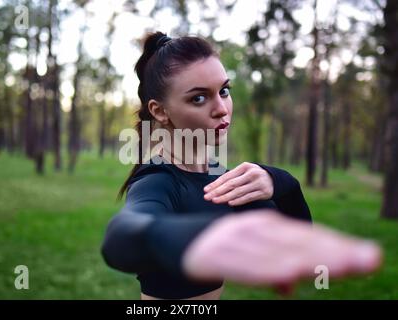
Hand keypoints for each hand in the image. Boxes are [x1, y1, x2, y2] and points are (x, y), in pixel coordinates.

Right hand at [182, 210, 381, 293]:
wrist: (171, 237)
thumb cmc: (216, 247)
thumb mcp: (247, 254)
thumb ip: (272, 266)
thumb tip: (290, 285)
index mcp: (264, 225)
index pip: (306, 236)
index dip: (337, 246)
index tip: (366, 256)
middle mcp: (254, 229)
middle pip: (301, 242)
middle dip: (336, 252)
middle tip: (369, 259)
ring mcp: (236, 239)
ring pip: (279, 252)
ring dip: (312, 259)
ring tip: (343, 266)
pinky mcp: (217, 254)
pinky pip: (248, 265)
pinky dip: (270, 269)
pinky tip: (290, 274)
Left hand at [203, 162, 273, 205]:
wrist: (275, 180)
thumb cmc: (253, 176)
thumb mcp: (244, 172)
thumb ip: (232, 178)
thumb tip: (213, 187)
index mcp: (245, 166)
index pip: (227, 176)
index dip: (215, 184)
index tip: (205, 190)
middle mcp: (252, 173)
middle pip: (231, 184)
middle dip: (217, 191)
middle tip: (207, 197)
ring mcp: (258, 183)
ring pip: (239, 191)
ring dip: (225, 197)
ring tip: (215, 201)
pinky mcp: (264, 192)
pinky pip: (248, 197)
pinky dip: (238, 200)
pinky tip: (230, 203)